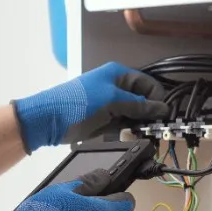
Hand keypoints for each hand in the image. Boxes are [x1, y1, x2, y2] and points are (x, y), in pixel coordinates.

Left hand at [12, 63, 169, 152]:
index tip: (162, 116)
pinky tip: (124, 136)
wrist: (49, 120)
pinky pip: (122, 124)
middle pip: (143, 100)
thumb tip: (162, 109)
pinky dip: (125, 130)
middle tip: (150, 128)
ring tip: (134, 133)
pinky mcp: (103, 119)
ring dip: (137, 125)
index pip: (149, 84)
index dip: (157, 99)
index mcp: (118, 74)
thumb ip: (139, 105)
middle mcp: (116, 87)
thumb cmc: (78, 104)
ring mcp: (109, 104)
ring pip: (134, 115)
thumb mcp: (112, 101)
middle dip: (147, 114)